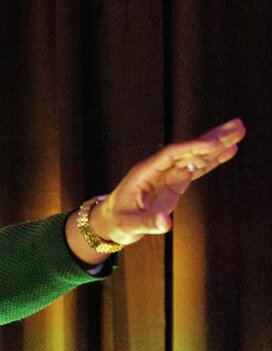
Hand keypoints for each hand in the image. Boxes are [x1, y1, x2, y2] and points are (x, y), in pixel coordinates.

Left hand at [66, 118, 245, 260]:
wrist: (110, 222)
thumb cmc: (117, 222)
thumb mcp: (129, 224)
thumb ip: (148, 223)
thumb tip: (167, 223)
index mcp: (146, 172)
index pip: (173, 155)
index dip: (193, 148)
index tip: (215, 143)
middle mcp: (159, 169)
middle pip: (188, 149)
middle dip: (212, 138)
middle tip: (237, 126)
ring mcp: (168, 175)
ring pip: (195, 156)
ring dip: (217, 145)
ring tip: (239, 132)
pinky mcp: (174, 183)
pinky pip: (196, 169)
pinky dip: (213, 161)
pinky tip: (229, 152)